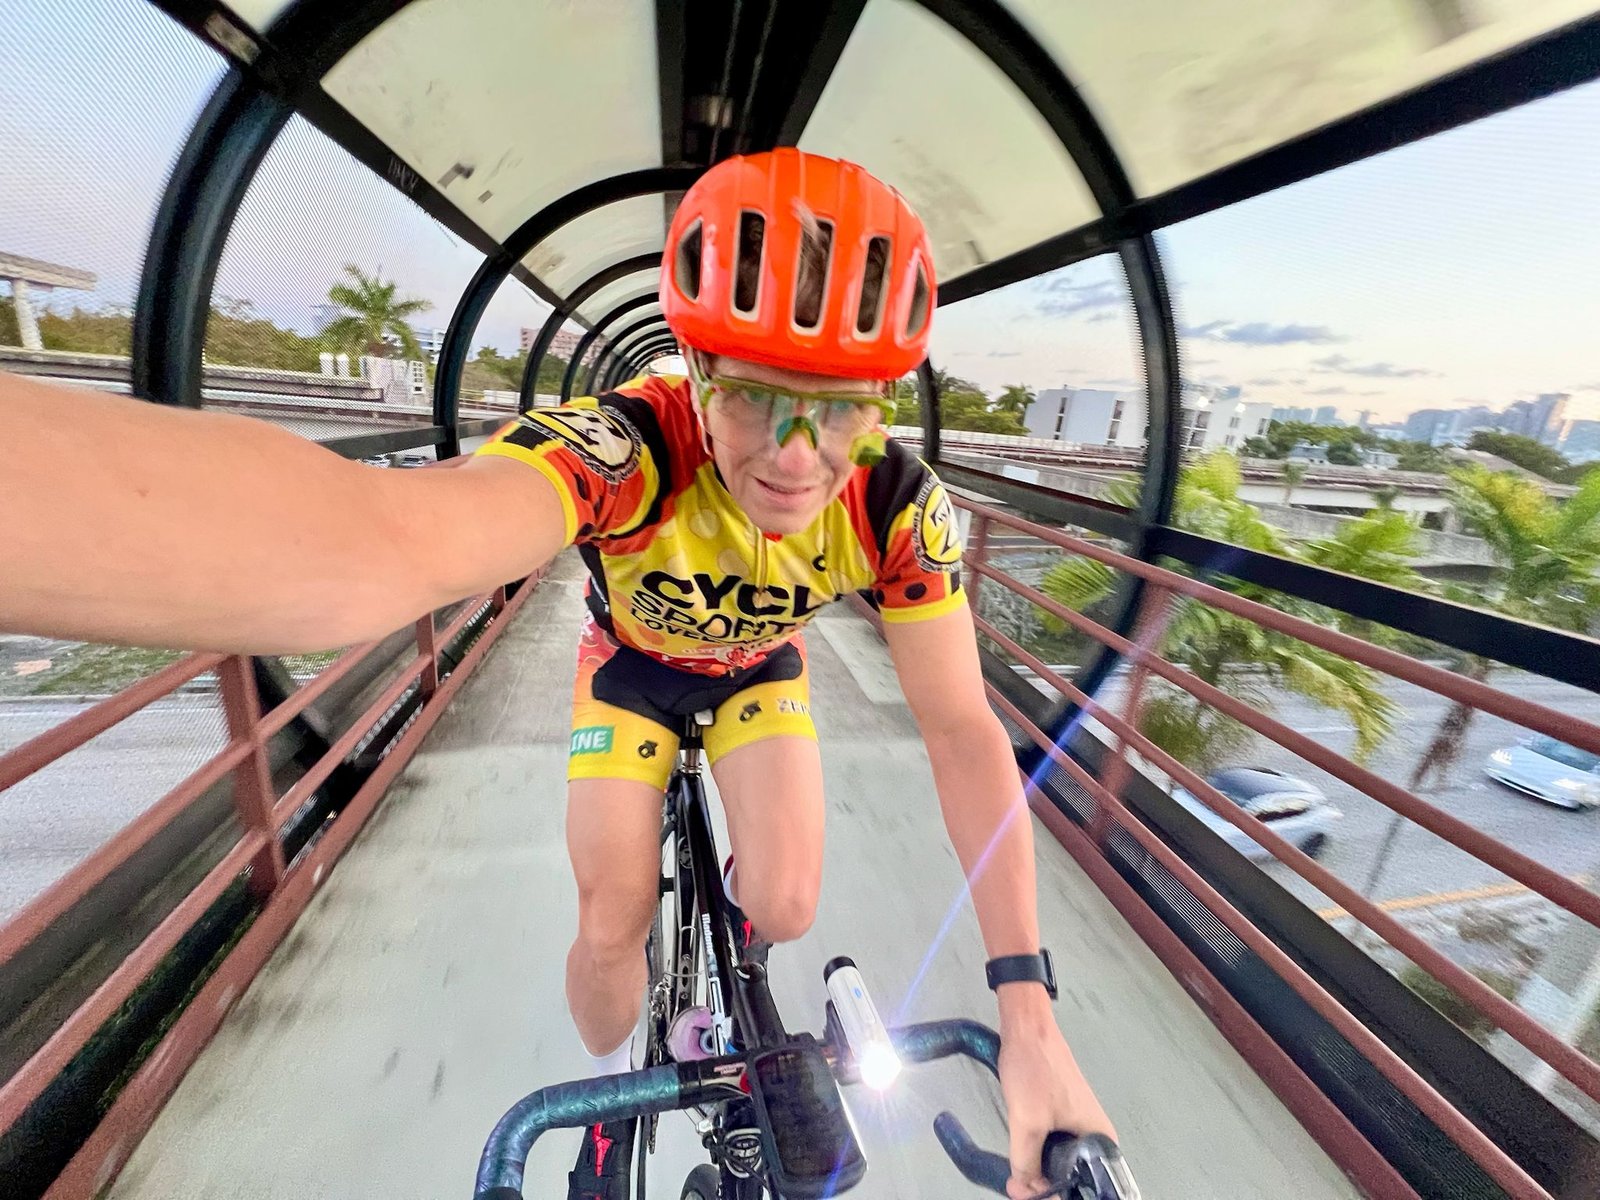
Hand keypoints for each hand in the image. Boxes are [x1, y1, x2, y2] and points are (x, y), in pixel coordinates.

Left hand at [997, 996, 1115, 1199]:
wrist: (1025, 1029)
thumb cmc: (1035, 1066)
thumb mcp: (1027, 1122)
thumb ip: (1027, 1162)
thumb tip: (1025, 1187)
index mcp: (1100, 1138)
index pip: (1090, 1185)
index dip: (1060, 1195)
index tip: (1036, 1195)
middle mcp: (1094, 1133)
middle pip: (1073, 1176)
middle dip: (1046, 1186)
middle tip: (1020, 1185)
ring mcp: (1077, 1124)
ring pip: (1059, 1161)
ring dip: (1038, 1171)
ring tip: (1018, 1175)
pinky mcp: (1062, 1115)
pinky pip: (1051, 1145)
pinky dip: (1035, 1154)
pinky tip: (1021, 1156)